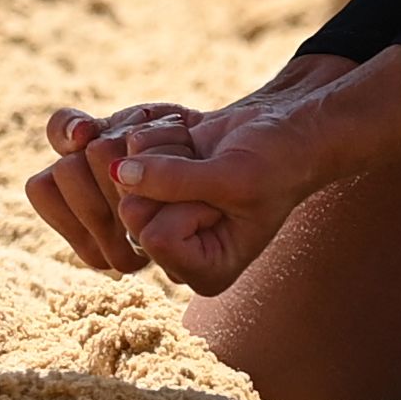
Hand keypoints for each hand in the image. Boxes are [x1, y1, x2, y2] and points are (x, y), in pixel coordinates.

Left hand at [21, 56, 364, 273]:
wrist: (283, 127)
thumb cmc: (274, 162)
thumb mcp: (233, 176)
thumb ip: (175, 180)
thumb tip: (117, 171)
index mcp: (206, 272)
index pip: (156, 238)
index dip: (187, 204)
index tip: (226, 197)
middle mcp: (175, 254)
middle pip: (131, 211)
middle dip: (172, 176)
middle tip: (213, 170)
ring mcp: (158, 218)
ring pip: (124, 178)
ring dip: (168, 151)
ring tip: (205, 157)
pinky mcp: (148, 187)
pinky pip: (125, 153)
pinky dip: (160, 136)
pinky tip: (191, 143)